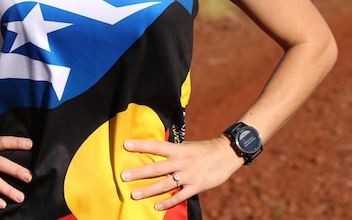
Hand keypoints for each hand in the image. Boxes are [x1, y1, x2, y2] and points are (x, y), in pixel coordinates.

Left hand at [120, 136, 243, 210]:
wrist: (227, 154)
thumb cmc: (204, 149)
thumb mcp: (187, 146)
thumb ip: (173, 151)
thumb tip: (156, 152)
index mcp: (179, 149)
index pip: (156, 146)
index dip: (141, 145)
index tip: (126, 144)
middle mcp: (182, 162)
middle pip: (157, 168)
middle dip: (139, 172)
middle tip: (124, 176)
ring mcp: (189, 175)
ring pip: (165, 184)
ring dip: (149, 190)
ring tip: (134, 194)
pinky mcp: (196, 186)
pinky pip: (180, 196)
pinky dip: (168, 202)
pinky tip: (157, 206)